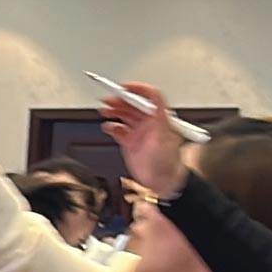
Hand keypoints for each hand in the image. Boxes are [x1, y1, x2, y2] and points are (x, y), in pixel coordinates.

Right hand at [100, 80, 190, 201]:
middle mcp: (149, 123)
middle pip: (133, 104)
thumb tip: (153, 102)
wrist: (161, 183)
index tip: (124, 87)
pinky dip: (111, 126)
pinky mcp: (130, 142)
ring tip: (104, 110)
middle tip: (108, 99)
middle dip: (121, 100)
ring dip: (114, 111)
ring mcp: (139, 132)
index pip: (150, 96)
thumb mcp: (164, 138)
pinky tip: (107, 126)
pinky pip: (118, 130)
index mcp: (160, 118)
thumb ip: (158, 119)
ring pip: (124, 115)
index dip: (138, 89)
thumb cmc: (167, 163)